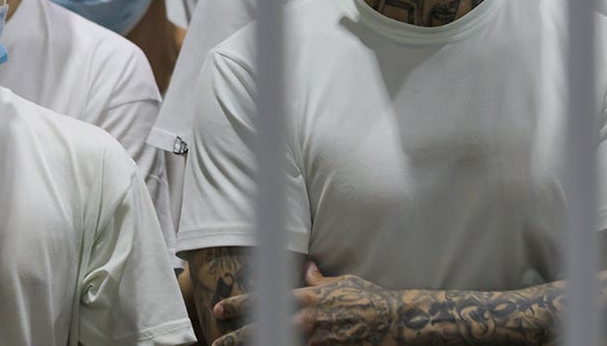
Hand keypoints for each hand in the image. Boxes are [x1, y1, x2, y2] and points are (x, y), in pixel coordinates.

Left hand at [211, 262, 401, 345]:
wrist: (389, 320)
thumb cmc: (367, 298)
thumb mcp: (341, 283)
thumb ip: (319, 280)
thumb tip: (308, 268)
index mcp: (306, 296)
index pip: (264, 299)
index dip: (238, 305)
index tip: (218, 309)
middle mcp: (305, 317)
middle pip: (262, 327)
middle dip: (236, 336)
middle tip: (217, 342)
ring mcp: (314, 337)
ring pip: (276, 343)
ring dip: (257, 345)